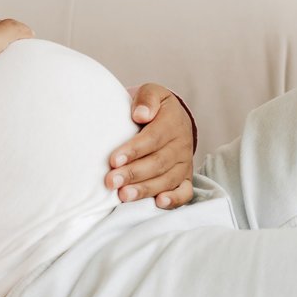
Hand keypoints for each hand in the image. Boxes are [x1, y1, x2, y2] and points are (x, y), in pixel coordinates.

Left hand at [106, 83, 194, 208]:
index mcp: (172, 123)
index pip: (152, 139)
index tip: (113, 160)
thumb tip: (140, 114)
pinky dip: (174, 200)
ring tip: (123, 195)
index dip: (133, 150)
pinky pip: (185, 192)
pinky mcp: (186, 178)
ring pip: (167, 180)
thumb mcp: (152, 93)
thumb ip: (147, 99)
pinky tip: (158, 204)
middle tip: (111, 181)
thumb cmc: (154, 107)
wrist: (173, 118)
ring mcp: (184, 163)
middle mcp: (181, 146)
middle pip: (157, 163)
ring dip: (145, 189)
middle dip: (133, 174)